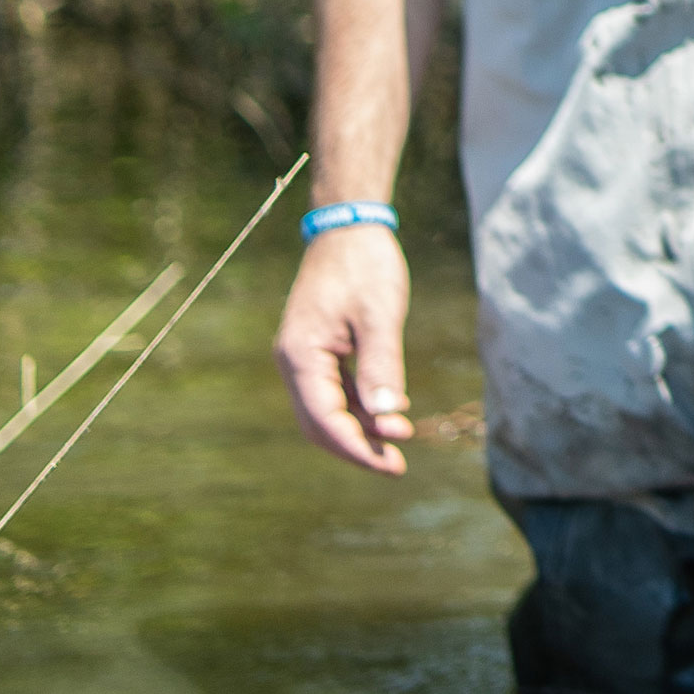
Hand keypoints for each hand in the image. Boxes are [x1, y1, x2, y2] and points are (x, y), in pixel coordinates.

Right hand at [276, 224, 415, 474]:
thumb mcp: (380, 315)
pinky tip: (388, 414)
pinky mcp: (317, 349)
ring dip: (359, 429)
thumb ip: (382, 366)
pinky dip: (358, 406)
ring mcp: (303, 356)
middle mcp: (294, 361)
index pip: (324, 419)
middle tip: (396, 465)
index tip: (391, 466)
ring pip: (326, 409)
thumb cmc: (365, 266)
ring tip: (399, 442)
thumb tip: (388, 419)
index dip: (357, 448)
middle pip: (319, 422)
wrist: (349, 226)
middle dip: (356, 446)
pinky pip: (333, 390)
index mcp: (300, 356)